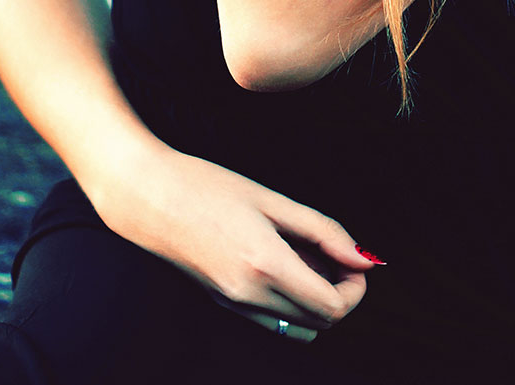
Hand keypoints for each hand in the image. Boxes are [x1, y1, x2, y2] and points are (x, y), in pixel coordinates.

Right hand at [101, 142, 379, 344]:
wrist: (149, 198)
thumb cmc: (208, 187)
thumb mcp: (271, 199)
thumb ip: (322, 230)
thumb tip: (365, 257)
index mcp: (266, 264)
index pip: (331, 307)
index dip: (356, 288)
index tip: (357, 259)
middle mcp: (250, 294)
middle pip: (319, 321)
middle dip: (340, 293)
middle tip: (338, 254)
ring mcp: (234, 304)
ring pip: (297, 326)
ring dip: (316, 300)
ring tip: (311, 257)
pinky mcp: (224, 302)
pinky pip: (272, 319)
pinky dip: (291, 301)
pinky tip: (286, 263)